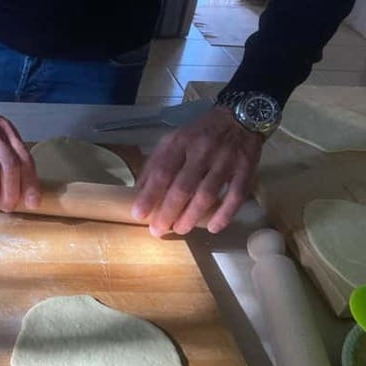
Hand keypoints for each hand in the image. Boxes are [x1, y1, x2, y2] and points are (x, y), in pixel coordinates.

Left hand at [132, 106, 263, 235]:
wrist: (240, 115)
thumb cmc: (200, 134)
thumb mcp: (173, 140)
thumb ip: (155, 163)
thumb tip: (139, 191)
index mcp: (180, 142)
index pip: (162, 171)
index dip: (149, 195)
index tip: (138, 214)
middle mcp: (202, 150)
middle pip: (183, 187)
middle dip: (168, 213)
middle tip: (158, 230)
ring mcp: (226, 159)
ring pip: (207, 194)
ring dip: (192, 217)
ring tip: (180, 229)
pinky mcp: (246, 168)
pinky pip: (236, 195)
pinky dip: (224, 214)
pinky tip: (213, 227)